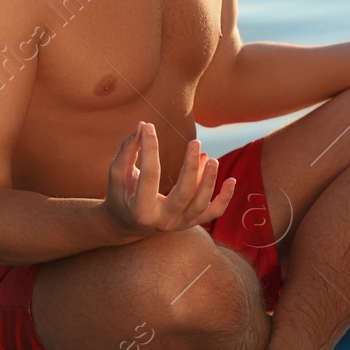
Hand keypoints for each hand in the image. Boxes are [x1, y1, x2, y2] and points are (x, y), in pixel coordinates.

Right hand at [104, 122, 235, 237]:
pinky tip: (231, 180)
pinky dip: (225, 198)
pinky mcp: (192, 222)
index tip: (149, 127)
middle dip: (192, 168)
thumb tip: (143, 125)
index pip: (150, 176)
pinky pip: (213, 212)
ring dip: (209, 180)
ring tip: (211, 157)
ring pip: (201, 204)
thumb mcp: (118, 175)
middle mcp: (163, 221)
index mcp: (141, 210)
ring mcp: (180, 224)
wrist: (129, 223)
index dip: (150, 149)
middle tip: (195, 142)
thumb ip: (128, 151)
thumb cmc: (122, 194)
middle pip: (183, 194)